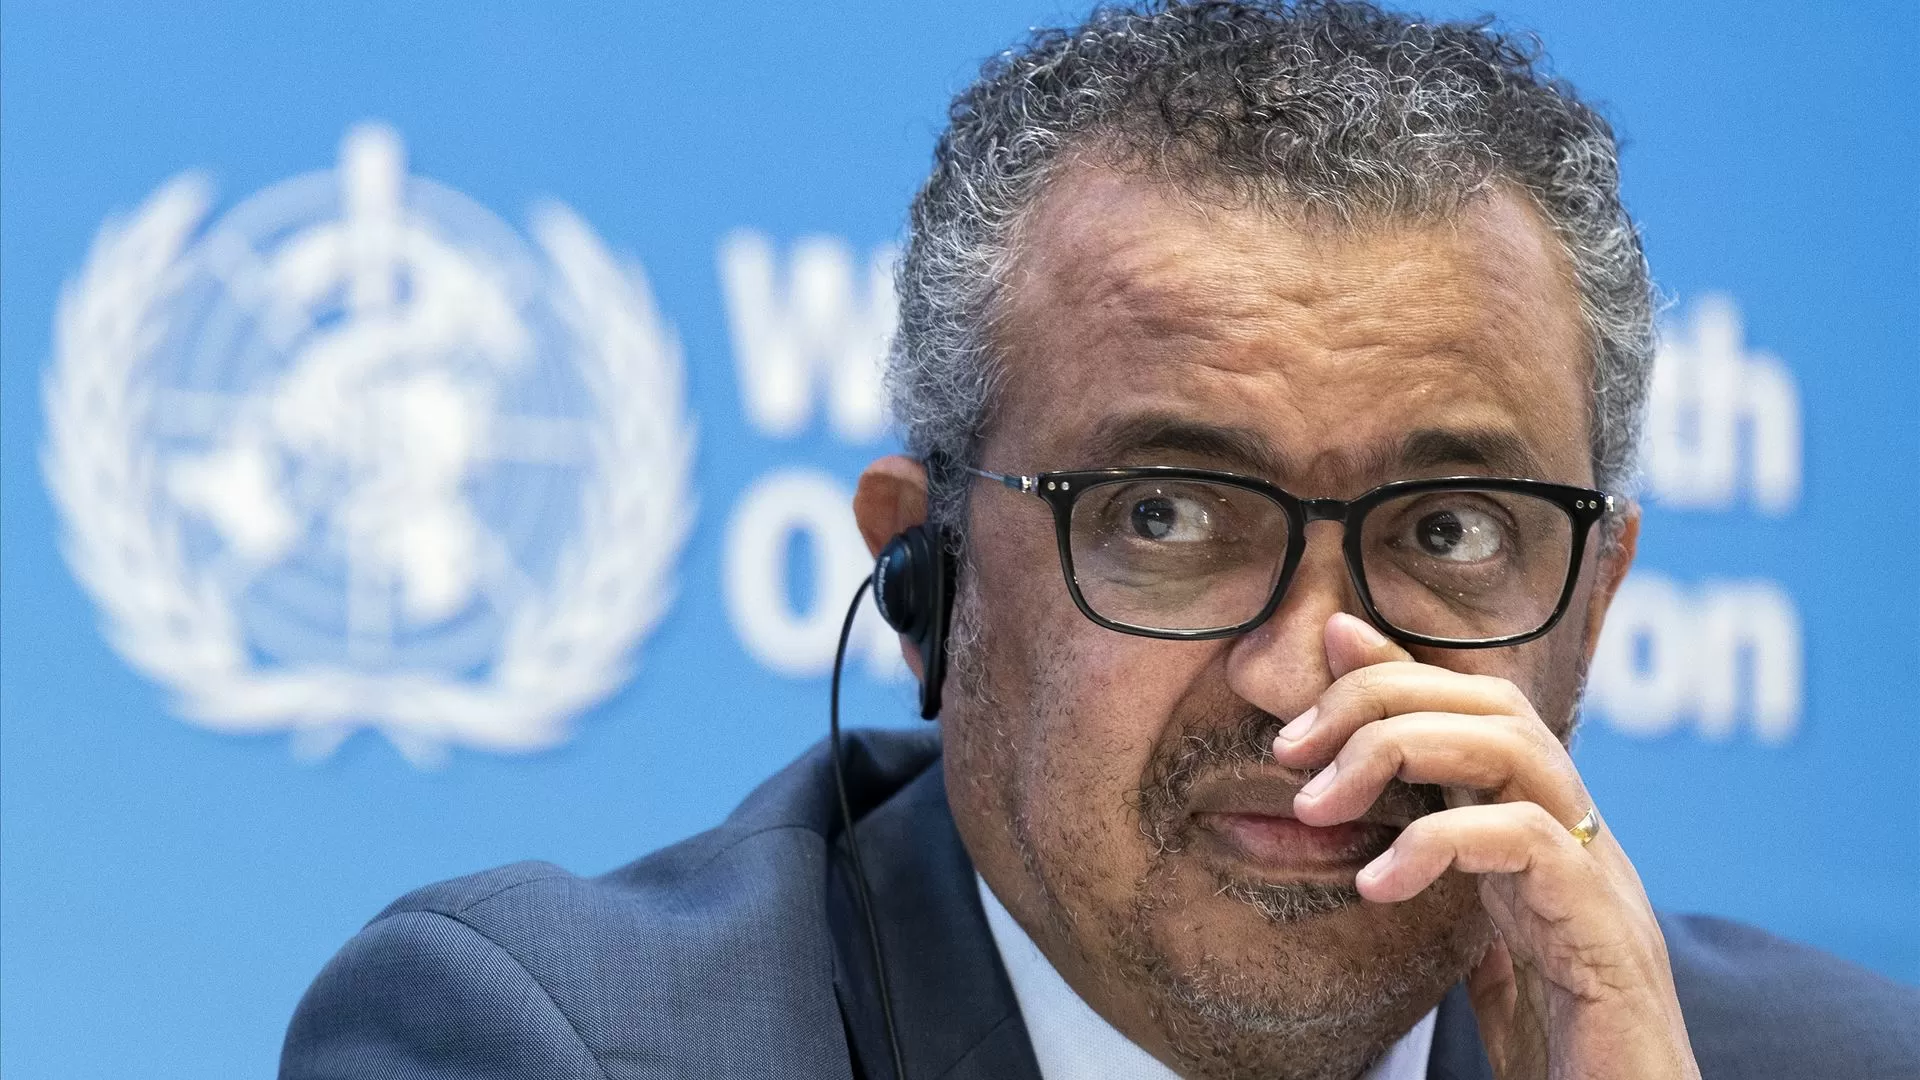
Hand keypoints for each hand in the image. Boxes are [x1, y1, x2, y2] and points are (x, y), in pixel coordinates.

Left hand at [1271, 612, 1699, 1079]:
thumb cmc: (1559, 1052)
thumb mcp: (1476, 950)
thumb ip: (1439, 885)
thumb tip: (1373, 852)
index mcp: (1546, 837)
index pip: (1481, 706)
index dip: (1396, 671)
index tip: (1312, 671)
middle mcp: (1582, 842)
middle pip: (1497, 703)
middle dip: (1382, 698)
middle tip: (1290, 748)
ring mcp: (1602, 882)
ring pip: (1516, 747)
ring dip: (1399, 749)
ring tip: (1317, 804)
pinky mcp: (1607, 936)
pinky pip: (1527, 840)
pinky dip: (1439, 841)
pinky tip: (1377, 882)